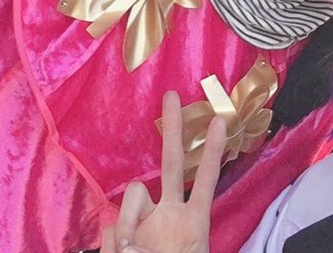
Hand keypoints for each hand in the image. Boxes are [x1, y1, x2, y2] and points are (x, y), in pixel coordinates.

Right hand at [100, 91, 226, 252]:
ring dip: (128, 222)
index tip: (221, 120)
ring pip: (131, 198)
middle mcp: (167, 214)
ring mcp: (142, 223)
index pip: (206, 180)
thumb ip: (150, 243)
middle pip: (172, 163)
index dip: (213, 152)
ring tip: (134, 251)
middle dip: (173, 129)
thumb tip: (127, 242)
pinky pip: (111, 228)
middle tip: (172, 95)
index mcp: (192, 222)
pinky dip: (113, 241)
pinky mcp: (119, 237)